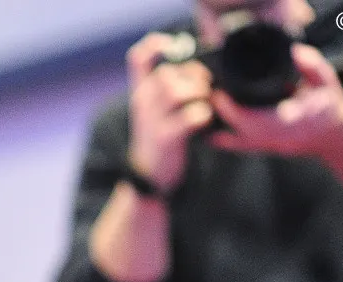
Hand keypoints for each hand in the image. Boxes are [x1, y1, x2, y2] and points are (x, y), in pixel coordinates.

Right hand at [126, 33, 214, 194]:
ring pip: (176, 91)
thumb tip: (198, 68)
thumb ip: (171, 86)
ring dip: (199, 93)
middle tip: (203, 89)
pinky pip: (191, 116)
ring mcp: (152, 121)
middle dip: (192, 76)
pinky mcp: (165, 138)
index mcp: (141, 92)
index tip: (175, 48)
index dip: (156, 45)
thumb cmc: (161, 137)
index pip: (138, 57)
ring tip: (204, 103)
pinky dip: (203, 115)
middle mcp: (142, 103)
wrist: (149, 176)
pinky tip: (204, 121)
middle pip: (167, 72)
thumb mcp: (156, 109)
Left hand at [210, 44, 342, 157]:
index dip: (230, 105)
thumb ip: (312, 66)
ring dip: (220, 128)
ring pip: (235, 142)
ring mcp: (270, 146)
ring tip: (208, 113)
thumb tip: (295, 51)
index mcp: (287, 121)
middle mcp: (275, 137)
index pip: (250, 117)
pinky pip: (241, 148)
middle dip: (220, 113)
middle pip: (236, 129)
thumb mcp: (327, 82)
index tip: (219, 91)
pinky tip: (213, 134)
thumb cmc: (331, 109)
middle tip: (210, 96)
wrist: (337, 137)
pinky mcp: (267, 149)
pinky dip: (226, 141)